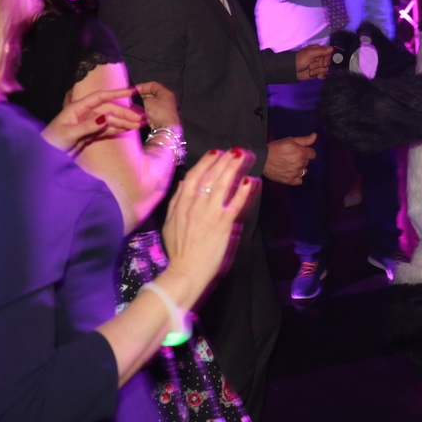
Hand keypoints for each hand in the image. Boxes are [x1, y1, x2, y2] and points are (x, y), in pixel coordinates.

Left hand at [42, 87, 143, 152]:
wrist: (44, 155)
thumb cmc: (52, 142)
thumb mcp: (69, 133)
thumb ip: (87, 126)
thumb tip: (106, 117)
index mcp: (78, 108)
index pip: (101, 97)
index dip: (117, 93)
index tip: (132, 92)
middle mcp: (85, 113)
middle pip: (109, 109)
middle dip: (125, 113)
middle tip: (140, 118)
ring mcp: (88, 123)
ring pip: (110, 120)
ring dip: (124, 122)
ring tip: (139, 125)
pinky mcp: (90, 133)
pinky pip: (107, 129)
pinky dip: (118, 130)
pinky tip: (128, 130)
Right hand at [135, 81, 179, 132]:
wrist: (165, 128)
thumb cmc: (158, 112)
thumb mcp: (147, 101)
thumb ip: (142, 97)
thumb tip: (138, 98)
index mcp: (165, 92)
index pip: (152, 85)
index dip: (142, 86)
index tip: (133, 91)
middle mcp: (167, 99)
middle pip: (152, 94)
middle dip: (141, 96)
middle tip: (132, 99)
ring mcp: (164, 109)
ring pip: (151, 103)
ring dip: (142, 104)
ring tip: (133, 106)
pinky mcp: (161, 117)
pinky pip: (151, 111)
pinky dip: (145, 111)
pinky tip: (138, 113)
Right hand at [158, 147, 259, 308]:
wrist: (185, 271)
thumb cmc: (178, 250)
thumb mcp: (170, 223)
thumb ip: (177, 202)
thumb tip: (184, 183)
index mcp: (182, 204)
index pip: (195, 176)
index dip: (206, 162)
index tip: (216, 152)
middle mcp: (195, 205)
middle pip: (211, 176)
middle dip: (224, 160)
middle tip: (235, 150)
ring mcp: (210, 213)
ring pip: (223, 184)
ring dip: (235, 168)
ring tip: (244, 156)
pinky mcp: (223, 224)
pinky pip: (236, 203)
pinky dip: (244, 191)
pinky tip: (251, 181)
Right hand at [263, 134, 315, 184]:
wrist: (262, 159)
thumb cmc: (275, 148)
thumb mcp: (290, 140)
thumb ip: (304, 139)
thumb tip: (315, 136)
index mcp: (301, 153)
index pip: (313, 154)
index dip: (307, 152)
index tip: (300, 151)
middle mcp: (300, 163)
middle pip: (307, 162)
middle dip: (301, 159)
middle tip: (291, 157)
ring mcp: (295, 173)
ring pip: (304, 171)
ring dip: (299, 168)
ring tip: (289, 165)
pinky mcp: (289, 180)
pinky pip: (299, 181)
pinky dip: (296, 177)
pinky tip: (290, 173)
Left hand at [296, 44, 332, 80]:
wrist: (293, 70)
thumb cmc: (300, 60)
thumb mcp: (310, 53)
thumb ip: (321, 51)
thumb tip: (332, 48)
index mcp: (319, 50)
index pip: (329, 54)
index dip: (327, 60)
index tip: (324, 64)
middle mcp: (321, 57)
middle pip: (328, 63)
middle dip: (319, 66)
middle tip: (310, 67)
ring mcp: (320, 65)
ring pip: (326, 69)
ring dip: (318, 71)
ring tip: (310, 71)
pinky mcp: (319, 72)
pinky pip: (325, 75)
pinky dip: (321, 76)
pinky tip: (317, 77)